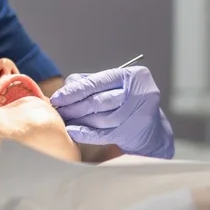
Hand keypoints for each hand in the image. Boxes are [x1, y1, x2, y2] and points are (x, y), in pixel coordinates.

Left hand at [50, 66, 174, 158]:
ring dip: (78, 120)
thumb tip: (66, 87)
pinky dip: (86, 133)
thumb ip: (92, 82)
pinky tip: (73, 132)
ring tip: (64, 120)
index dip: (74, 91)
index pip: (97, 82)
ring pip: (100, 118)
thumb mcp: (116, 86)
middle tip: (58, 110)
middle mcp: (138, 93)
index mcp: (133, 76)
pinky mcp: (132, 131)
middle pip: (98, 101)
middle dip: (73, 106)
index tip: (57, 97)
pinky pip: (103, 133)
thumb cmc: (130, 103)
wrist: (152, 129)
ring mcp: (137, 113)